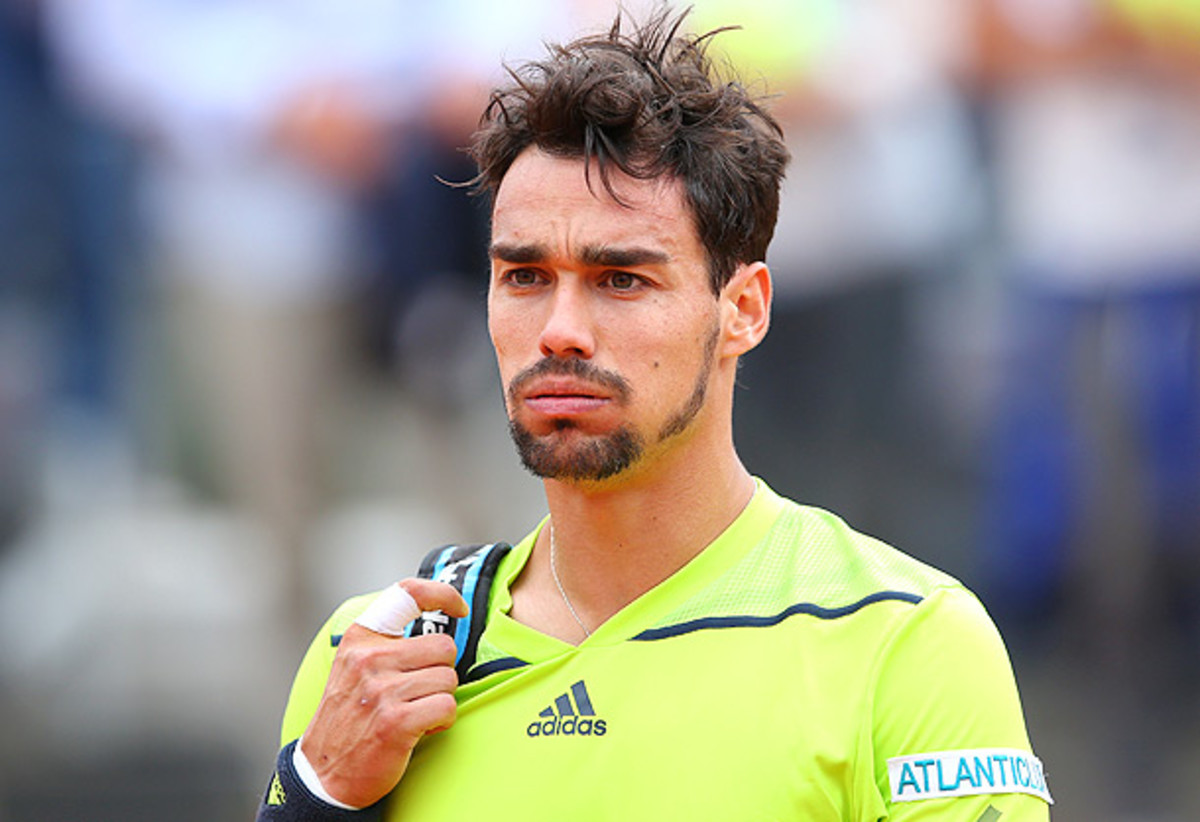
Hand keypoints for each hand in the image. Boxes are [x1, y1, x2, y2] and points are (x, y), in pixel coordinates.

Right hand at [299, 578, 467, 807]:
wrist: (323, 773)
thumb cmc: (351, 716)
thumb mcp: (356, 666)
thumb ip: (389, 642)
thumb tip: (441, 617)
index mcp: (361, 638)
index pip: (408, 593)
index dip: (442, 594)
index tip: (460, 609)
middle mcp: (369, 658)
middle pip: (444, 646)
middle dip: (440, 671)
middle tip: (418, 692)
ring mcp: (382, 690)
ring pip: (448, 679)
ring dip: (439, 699)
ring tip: (413, 713)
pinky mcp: (395, 721)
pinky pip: (447, 707)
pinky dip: (441, 721)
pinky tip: (418, 730)